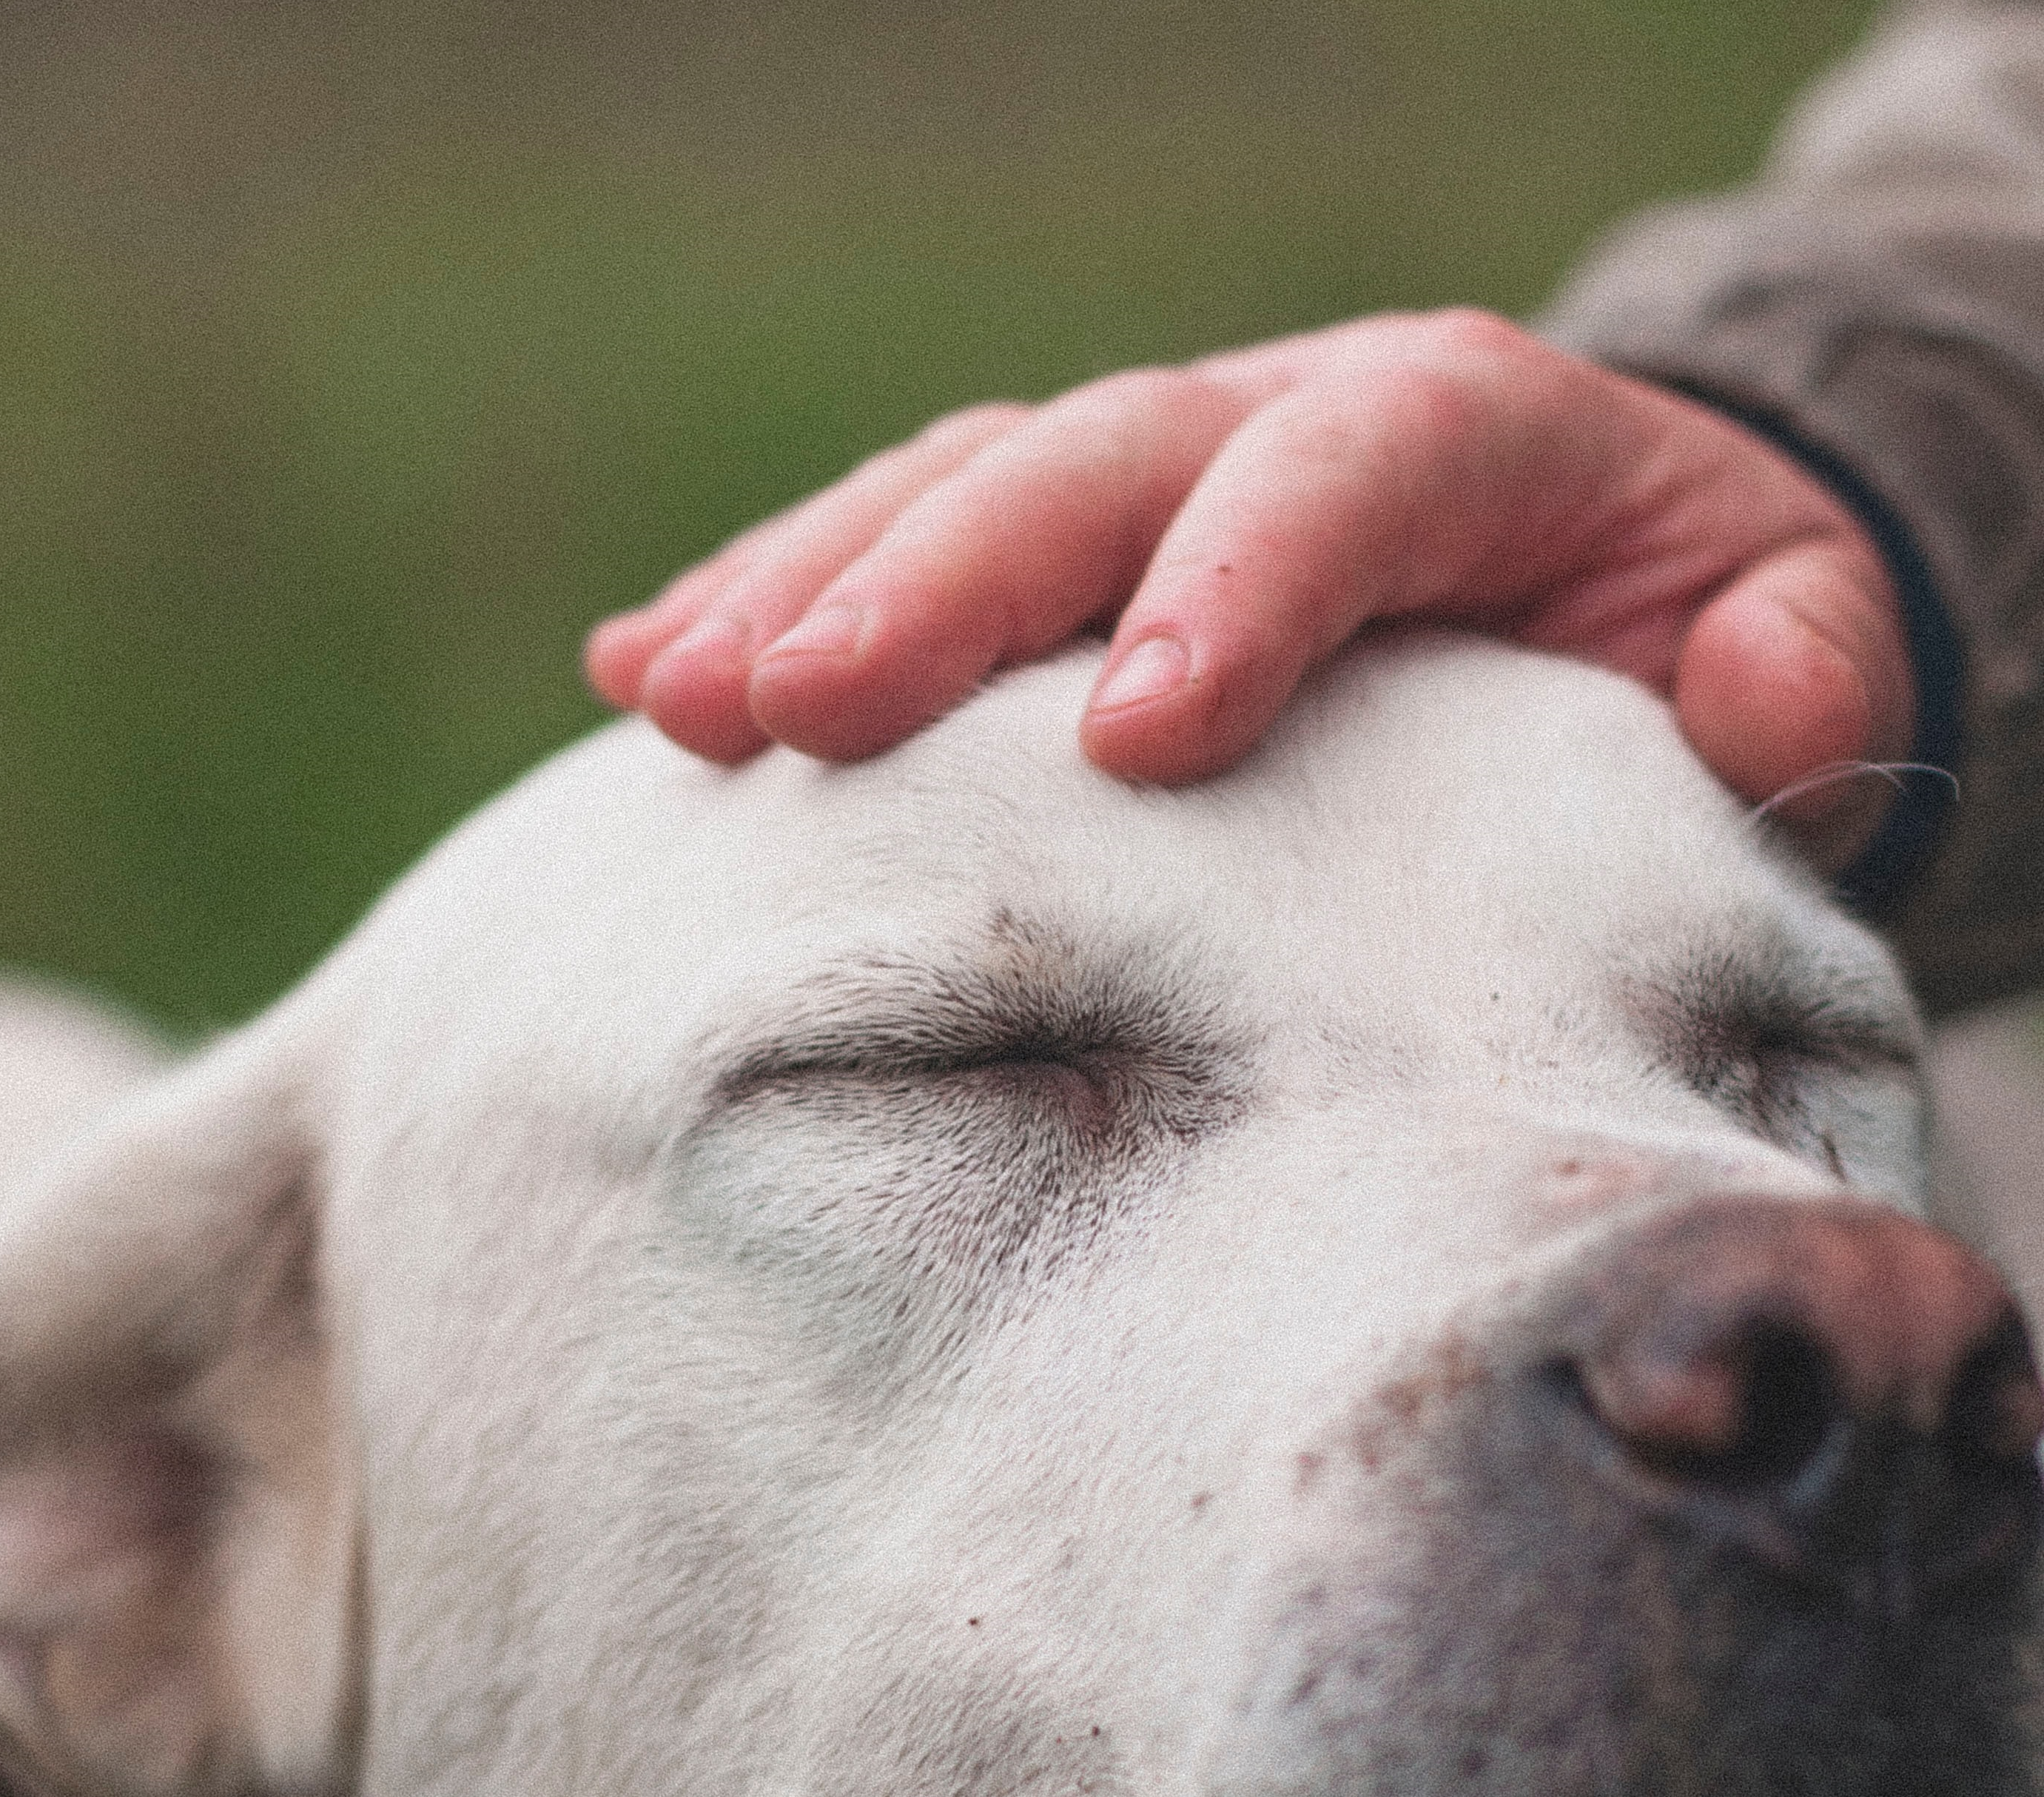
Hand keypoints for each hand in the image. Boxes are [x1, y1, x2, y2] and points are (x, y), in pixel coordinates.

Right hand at [585, 311, 1913, 865]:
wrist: (1593, 573)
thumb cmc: (1686, 629)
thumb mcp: (1788, 637)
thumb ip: (1792, 673)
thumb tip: (1756, 702)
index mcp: (1459, 431)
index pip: (1340, 473)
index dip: (1235, 584)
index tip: (1135, 736)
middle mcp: (1269, 426)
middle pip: (1092, 464)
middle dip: (939, 583)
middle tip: (798, 709)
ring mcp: (1143, 480)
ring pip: (958, 493)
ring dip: (805, 589)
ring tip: (677, 704)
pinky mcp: (1053, 560)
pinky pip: (901, 553)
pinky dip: (772, 601)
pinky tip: (639, 679)